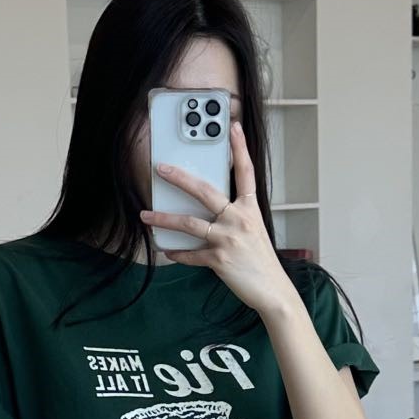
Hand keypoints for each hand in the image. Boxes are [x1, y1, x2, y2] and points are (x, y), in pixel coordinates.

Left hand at [139, 121, 298, 321]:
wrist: (273, 290)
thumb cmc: (261, 261)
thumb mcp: (254, 231)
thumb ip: (235, 217)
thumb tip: (209, 212)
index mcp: (250, 209)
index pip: (246, 172)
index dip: (240, 148)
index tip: (232, 127)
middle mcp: (239, 219)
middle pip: (205, 191)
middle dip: (180, 178)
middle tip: (161, 168)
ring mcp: (229, 239)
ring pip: (189, 223)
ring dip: (164, 219)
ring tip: (146, 215)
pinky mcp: (220, 260)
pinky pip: (192, 254)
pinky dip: (178, 253)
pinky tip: (167, 250)